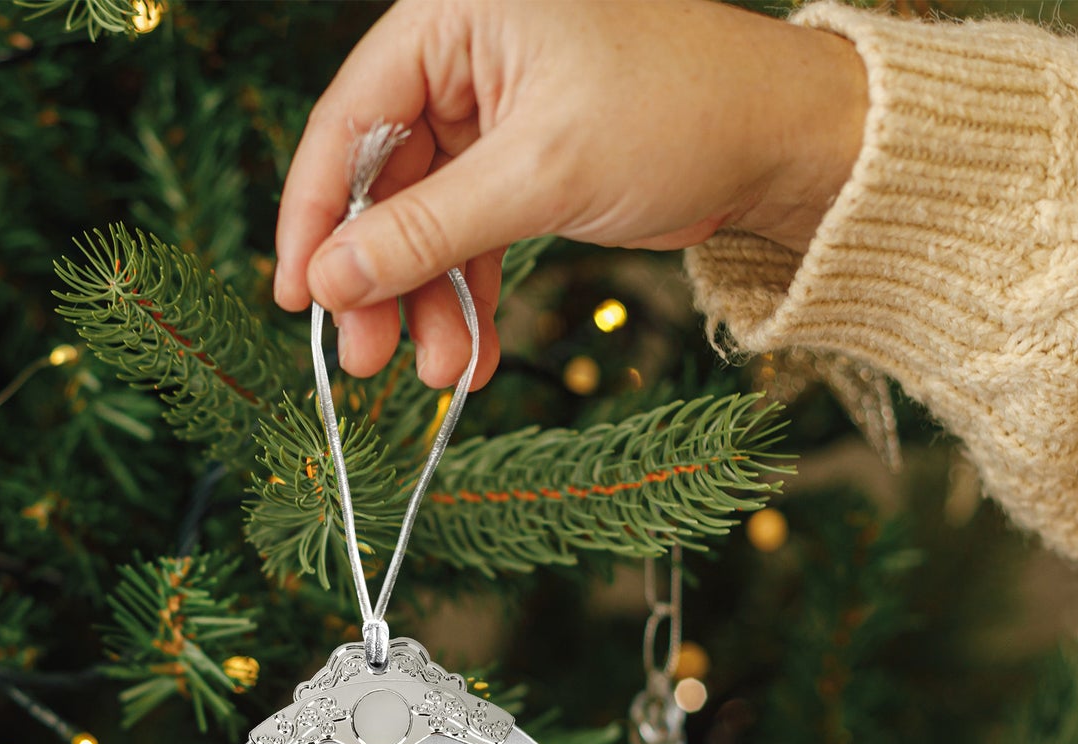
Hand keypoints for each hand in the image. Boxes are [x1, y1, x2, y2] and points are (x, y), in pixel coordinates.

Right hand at [273, 0, 866, 388]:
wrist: (780, 142)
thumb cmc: (676, 116)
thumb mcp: (539, 174)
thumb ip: (429, 230)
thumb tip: (331, 280)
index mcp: (454, 14)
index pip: (350, 120)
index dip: (317, 217)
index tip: (297, 298)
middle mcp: (464, 54)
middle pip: (386, 182)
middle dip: (381, 279)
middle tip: (366, 361)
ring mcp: (493, 113)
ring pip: (430, 221)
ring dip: (430, 303)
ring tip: (438, 374)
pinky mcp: (523, 162)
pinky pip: (474, 235)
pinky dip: (471, 296)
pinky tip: (473, 354)